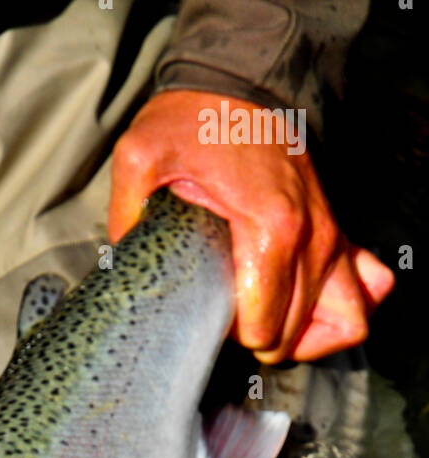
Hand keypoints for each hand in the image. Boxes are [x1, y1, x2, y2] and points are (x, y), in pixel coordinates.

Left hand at [108, 91, 394, 363]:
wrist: (239, 84)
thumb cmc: (194, 123)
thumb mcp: (142, 159)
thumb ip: (126, 217)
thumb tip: (122, 267)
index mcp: (271, 228)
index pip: (263, 327)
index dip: (229, 335)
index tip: (205, 315)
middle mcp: (311, 237)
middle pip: (292, 334)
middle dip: (256, 339)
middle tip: (224, 318)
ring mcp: (332, 237)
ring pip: (343, 321)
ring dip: (301, 334)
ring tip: (262, 322)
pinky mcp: (339, 232)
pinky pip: (370, 287)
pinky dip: (339, 308)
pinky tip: (302, 307)